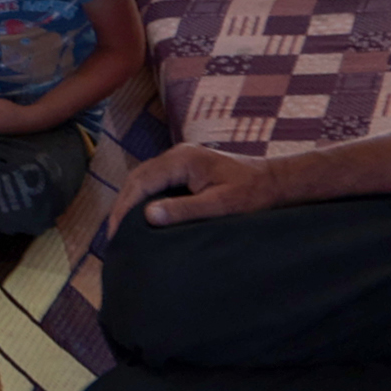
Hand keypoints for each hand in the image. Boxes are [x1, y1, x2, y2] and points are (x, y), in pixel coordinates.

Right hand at [109, 140, 296, 226]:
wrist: (277, 182)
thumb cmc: (253, 194)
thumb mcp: (220, 206)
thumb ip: (184, 210)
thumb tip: (148, 216)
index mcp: (183, 159)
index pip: (141, 181)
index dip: (124, 208)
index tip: (115, 233)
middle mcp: (178, 155)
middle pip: (138, 178)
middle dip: (122, 206)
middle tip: (112, 236)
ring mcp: (182, 161)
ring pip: (145, 180)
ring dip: (131, 202)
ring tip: (121, 230)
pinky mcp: (187, 170)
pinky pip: (157, 183)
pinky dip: (144, 200)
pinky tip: (142, 218)